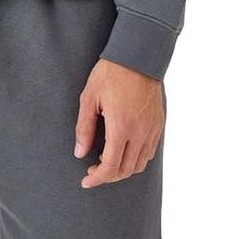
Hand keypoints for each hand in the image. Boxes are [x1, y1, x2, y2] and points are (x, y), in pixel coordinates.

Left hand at [75, 59, 162, 187]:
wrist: (137, 56)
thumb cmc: (110, 74)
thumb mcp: (89, 98)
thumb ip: (84, 128)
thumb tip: (80, 153)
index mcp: (120, 126)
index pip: (111, 166)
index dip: (98, 179)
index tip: (86, 182)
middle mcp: (139, 132)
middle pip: (126, 169)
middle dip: (108, 176)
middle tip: (92, 171)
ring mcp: (152, 129)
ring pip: (140, 164)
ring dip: (122, 169)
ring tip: (106, 160)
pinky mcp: (158, 124)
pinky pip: (149, 152)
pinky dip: (135, 159)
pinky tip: (122, 149)